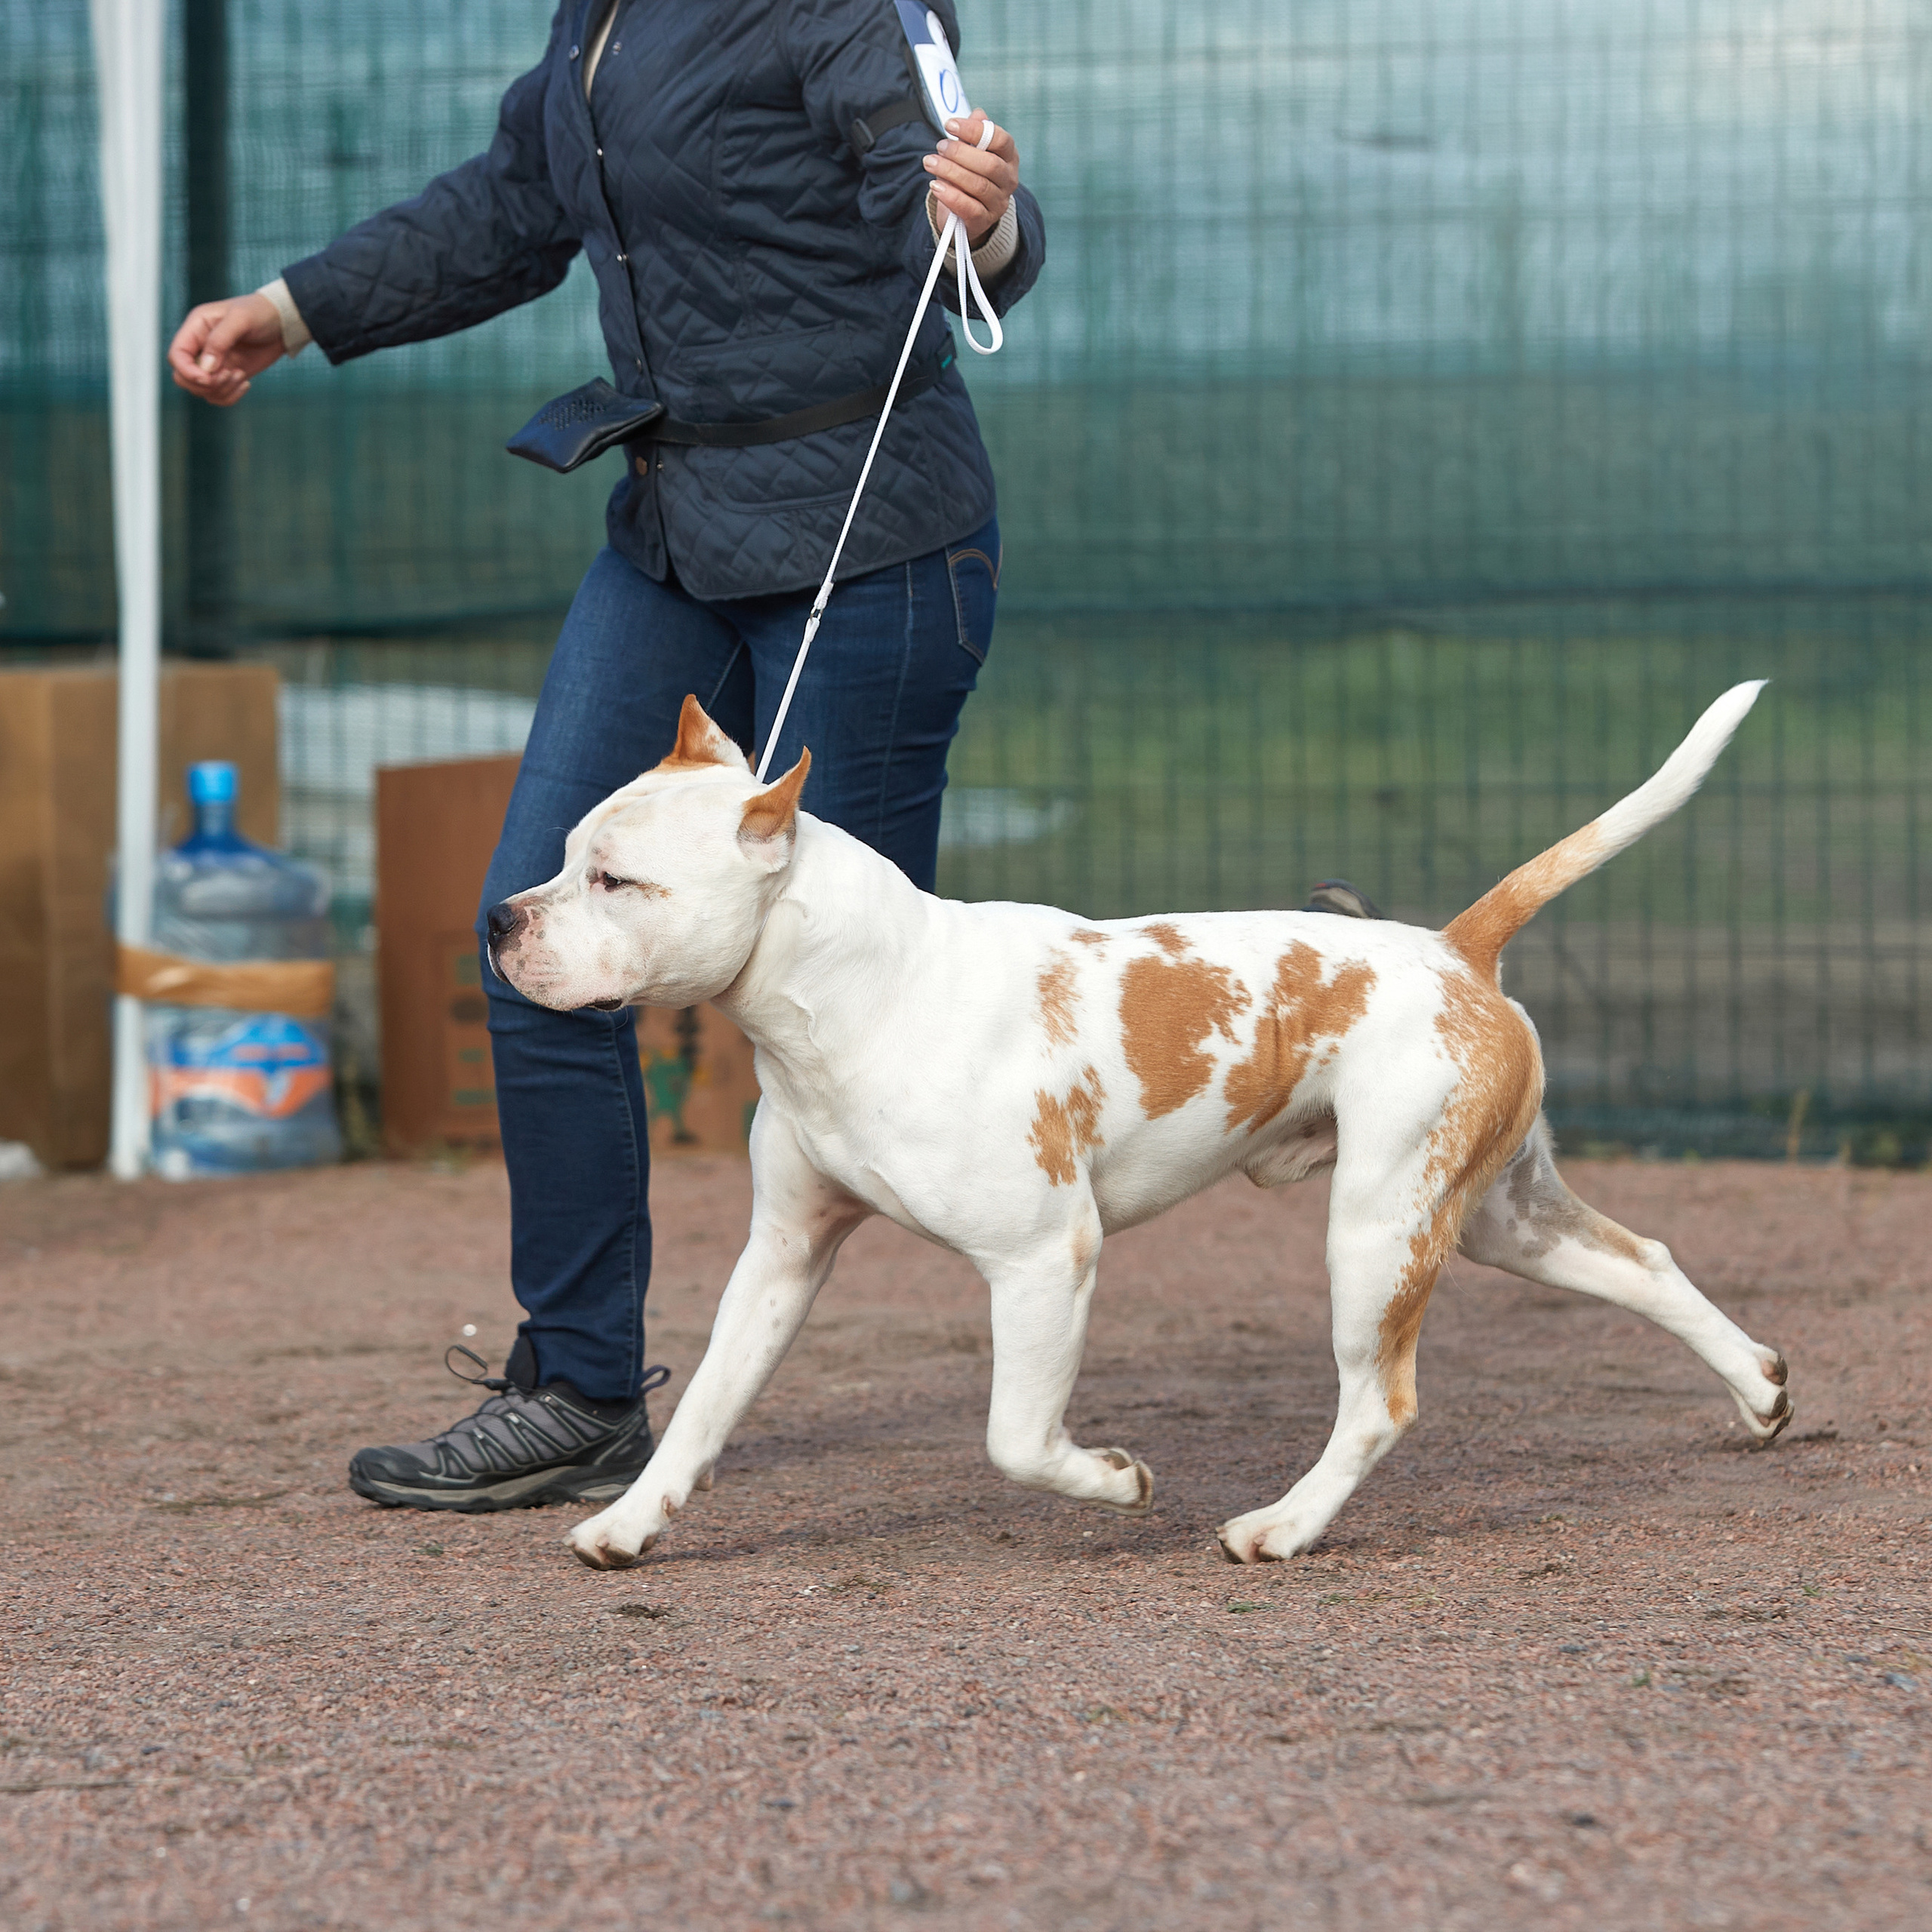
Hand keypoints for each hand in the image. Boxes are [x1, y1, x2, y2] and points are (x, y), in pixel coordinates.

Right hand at [167, 293, 284, 405]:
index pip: (176, 355)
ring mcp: (214, 364)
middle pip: (183, 377)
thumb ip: (220, 340)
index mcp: (196, 328)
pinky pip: (219, 396)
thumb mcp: (240, 319)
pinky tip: (246, 383)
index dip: (186, 371)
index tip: (208, 378)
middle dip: (204, 384)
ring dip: (221, 390)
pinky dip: (230, 396)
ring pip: (202, 390)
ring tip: (240, 375)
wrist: (282, 323)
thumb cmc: (260, 313)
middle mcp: (200, 347)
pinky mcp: (228, 375)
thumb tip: (207, 366)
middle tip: (228, 375)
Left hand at [922, 110, 1018, 244]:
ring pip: (978, 185)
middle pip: (989, 164)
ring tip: (930, 162)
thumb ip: (974, 134)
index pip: (1000, 139)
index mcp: (1009, 157)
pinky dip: (950, 196)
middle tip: (939, 146)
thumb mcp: (971, 151)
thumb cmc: (969, 175)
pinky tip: (935, 186)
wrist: (966, 213)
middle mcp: (1008, 180)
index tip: (950, 125)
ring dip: (951, 172)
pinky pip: (969, 208)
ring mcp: (998, 202)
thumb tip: (978, 114)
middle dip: (960, 153)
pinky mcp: (985, 221)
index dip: (975, 130)